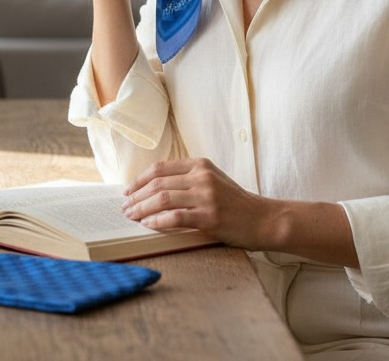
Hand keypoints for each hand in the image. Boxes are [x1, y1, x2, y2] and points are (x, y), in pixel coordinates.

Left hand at [121, 158, 269, 249]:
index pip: (160, 168)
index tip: (128, 190)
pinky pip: (174, 217)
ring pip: (162, 199)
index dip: (139, 179)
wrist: (263, 219)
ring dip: (142, 208)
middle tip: (125, 207)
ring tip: (132, 217)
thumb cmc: (235, 203)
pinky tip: (148, 225)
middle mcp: (202, 177)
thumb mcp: (212, 180)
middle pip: (157, 183)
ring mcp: (206, 196)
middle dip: (136, 196)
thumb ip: (187, 179)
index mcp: (200, 164)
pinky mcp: (209, 217)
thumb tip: (152, 188)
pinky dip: (157, 221)